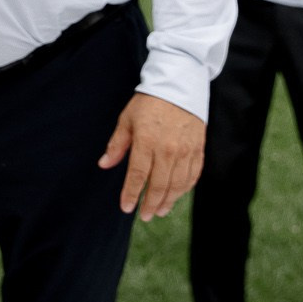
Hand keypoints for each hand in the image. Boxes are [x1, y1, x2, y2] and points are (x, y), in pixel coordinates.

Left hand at [98, 93, 206, 221]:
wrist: (180, 85)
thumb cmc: (149, 102)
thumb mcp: (127, 119)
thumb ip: (117, 144)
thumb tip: (104, 164)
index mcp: (146, 141)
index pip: (137, 175)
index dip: (131, 194)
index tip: (126, 207)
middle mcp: (167, 149)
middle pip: (159, 185)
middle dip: (150, 204)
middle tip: (144, 216)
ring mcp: (185, 150)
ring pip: (177, 184)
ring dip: (168, 201)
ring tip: (160, 211)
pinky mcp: (198, 149)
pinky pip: (192, 175)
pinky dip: (184, 189)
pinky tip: (176, 195)